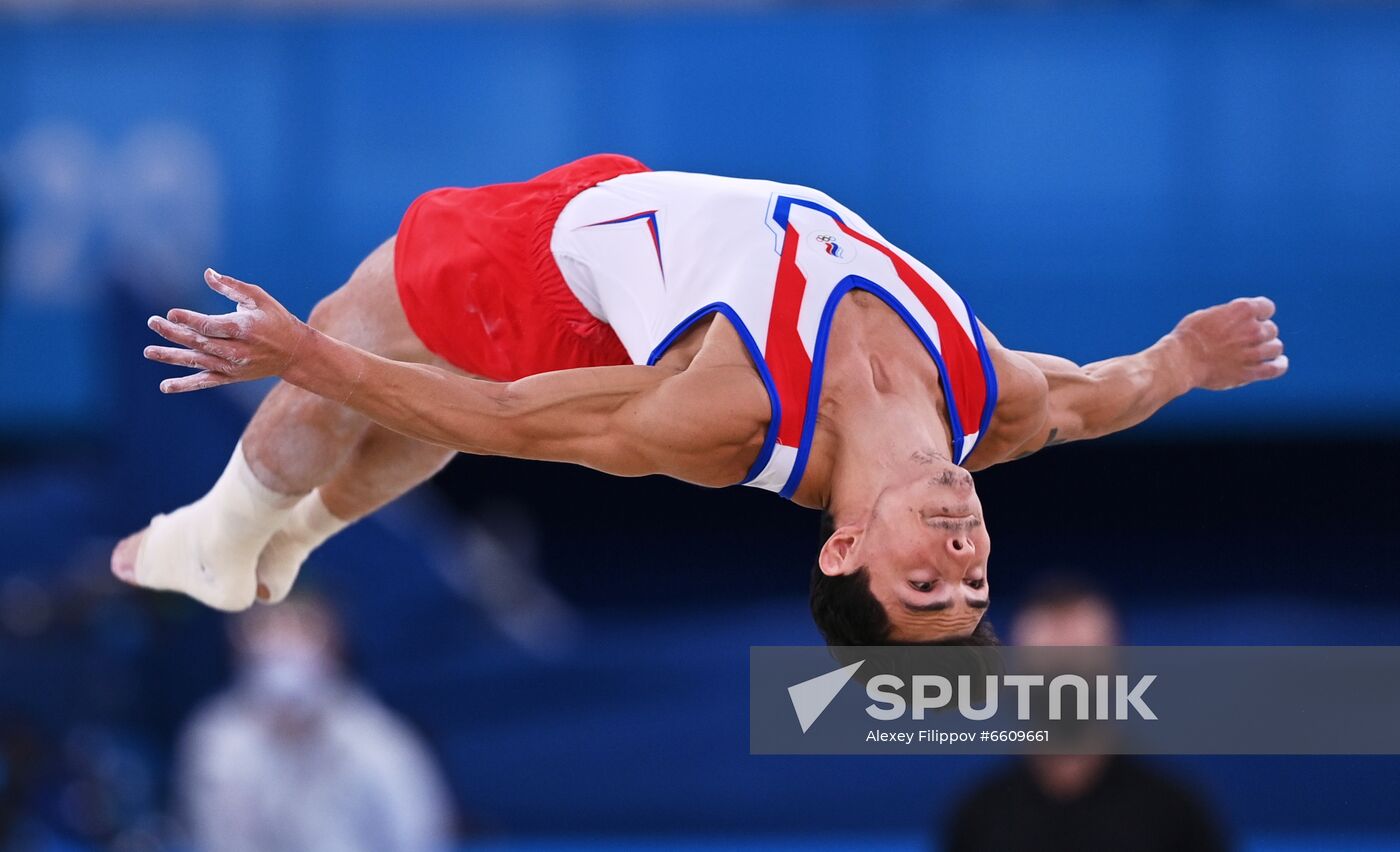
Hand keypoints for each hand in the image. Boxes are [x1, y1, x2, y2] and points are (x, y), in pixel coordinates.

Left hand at [145, 268, 311, 392]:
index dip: (189, 320)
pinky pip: (205, 382)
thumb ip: (232, 286)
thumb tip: (207, 273)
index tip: (171, 313)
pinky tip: (165, 386)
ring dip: (172, 357)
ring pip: (198, 362)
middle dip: (174, 333)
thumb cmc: (275, 319)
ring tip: (149, 351)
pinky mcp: (231, 377)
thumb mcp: (259, 298)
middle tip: (153, 322)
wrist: (295, 353)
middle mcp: (237, 350)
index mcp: (244, 328)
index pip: (211, 325)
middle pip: (200, 343)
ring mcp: (233, 367)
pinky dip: (185, 385)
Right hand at [1167, 296, 1287, 390]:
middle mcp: (1253, 329)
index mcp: (1242, 310)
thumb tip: (1236, 321)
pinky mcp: (1250, 372)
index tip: (1252, 319)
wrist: (1181, 360)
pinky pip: (1276, 369)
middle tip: (1247, 340)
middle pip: (1271, 329)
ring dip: (1269, 348)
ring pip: (1276, 347)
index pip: (1267, 307)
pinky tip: (1279, 363)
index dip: (1261, 313)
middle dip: (1261, 333)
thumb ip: (1228, 317)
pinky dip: (1280, 365)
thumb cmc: (1188, 337)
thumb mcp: (1207, 315)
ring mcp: (1254, 352)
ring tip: (1260, 351)